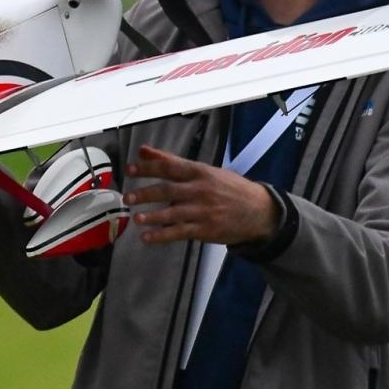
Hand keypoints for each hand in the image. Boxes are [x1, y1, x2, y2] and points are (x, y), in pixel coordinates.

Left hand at [124, 145, 277, 245]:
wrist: (260, 211)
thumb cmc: (229, 188)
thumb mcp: (204, 170)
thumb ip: (172, 161)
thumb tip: (144, 151)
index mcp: (200, 172)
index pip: (169, 167)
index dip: (148, 167)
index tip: (130, 169)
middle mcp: (200, 190)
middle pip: (168, 190)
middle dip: (146, 193)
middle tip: (128, 197)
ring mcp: (203, 211)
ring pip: (173, 213)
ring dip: (152, 217)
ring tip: (136, 218)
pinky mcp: (205, 229)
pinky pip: (180, 232)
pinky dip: (162, 236)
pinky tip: (147, 238)